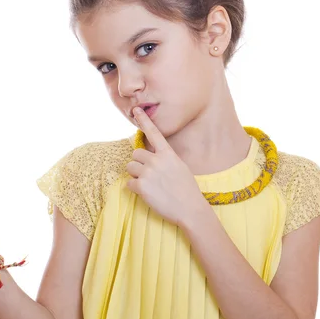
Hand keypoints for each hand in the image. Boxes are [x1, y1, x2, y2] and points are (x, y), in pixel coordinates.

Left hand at [126, 108, 208, 227]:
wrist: (190, 209)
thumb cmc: (186, 189)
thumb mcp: (179, 166)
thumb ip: (165, 158)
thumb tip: (151, 155)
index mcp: (168, 154)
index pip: (154, 133)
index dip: (144, 120)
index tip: (136, 110)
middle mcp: (156, 160)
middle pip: (135, 154)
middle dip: (139, 163)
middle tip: (149, 174)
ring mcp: (148, 173)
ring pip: (130, 167)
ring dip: (136, 175)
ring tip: (149, 184)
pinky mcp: (141, 186)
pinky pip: (129, 183)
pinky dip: (135, 189)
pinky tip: (147, 194)